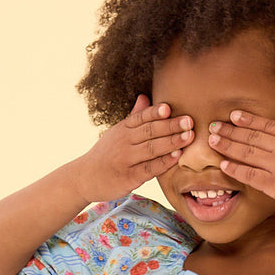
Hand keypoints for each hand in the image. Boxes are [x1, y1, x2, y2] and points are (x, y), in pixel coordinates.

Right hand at [74, 94, 191, 202]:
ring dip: (171, 142)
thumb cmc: (105, 154)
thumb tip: (145, 97)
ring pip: (152, 148)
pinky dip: (163, 162)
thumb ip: (134, 117)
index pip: (141, 118)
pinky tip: (176, 157)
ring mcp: (126, 160)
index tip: (170, 108)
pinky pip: (149, 168)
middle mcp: (124, 142)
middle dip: (171, 126)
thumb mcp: (116, 133)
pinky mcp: (129, 177)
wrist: (85, 177)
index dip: (155, 112)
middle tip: (190, 121)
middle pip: (150, 131)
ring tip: (189, 136)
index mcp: (123, 128)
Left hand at [208, 109, 274, 217]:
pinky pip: (250, 175)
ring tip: (212, 140)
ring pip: (247, 152)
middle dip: (230, 130)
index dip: (248, 120)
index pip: (267, 125)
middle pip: (251, 136)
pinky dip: (235, 169)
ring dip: (227, 146)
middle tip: (213, 126)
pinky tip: (222, 164)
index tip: (233, 115)